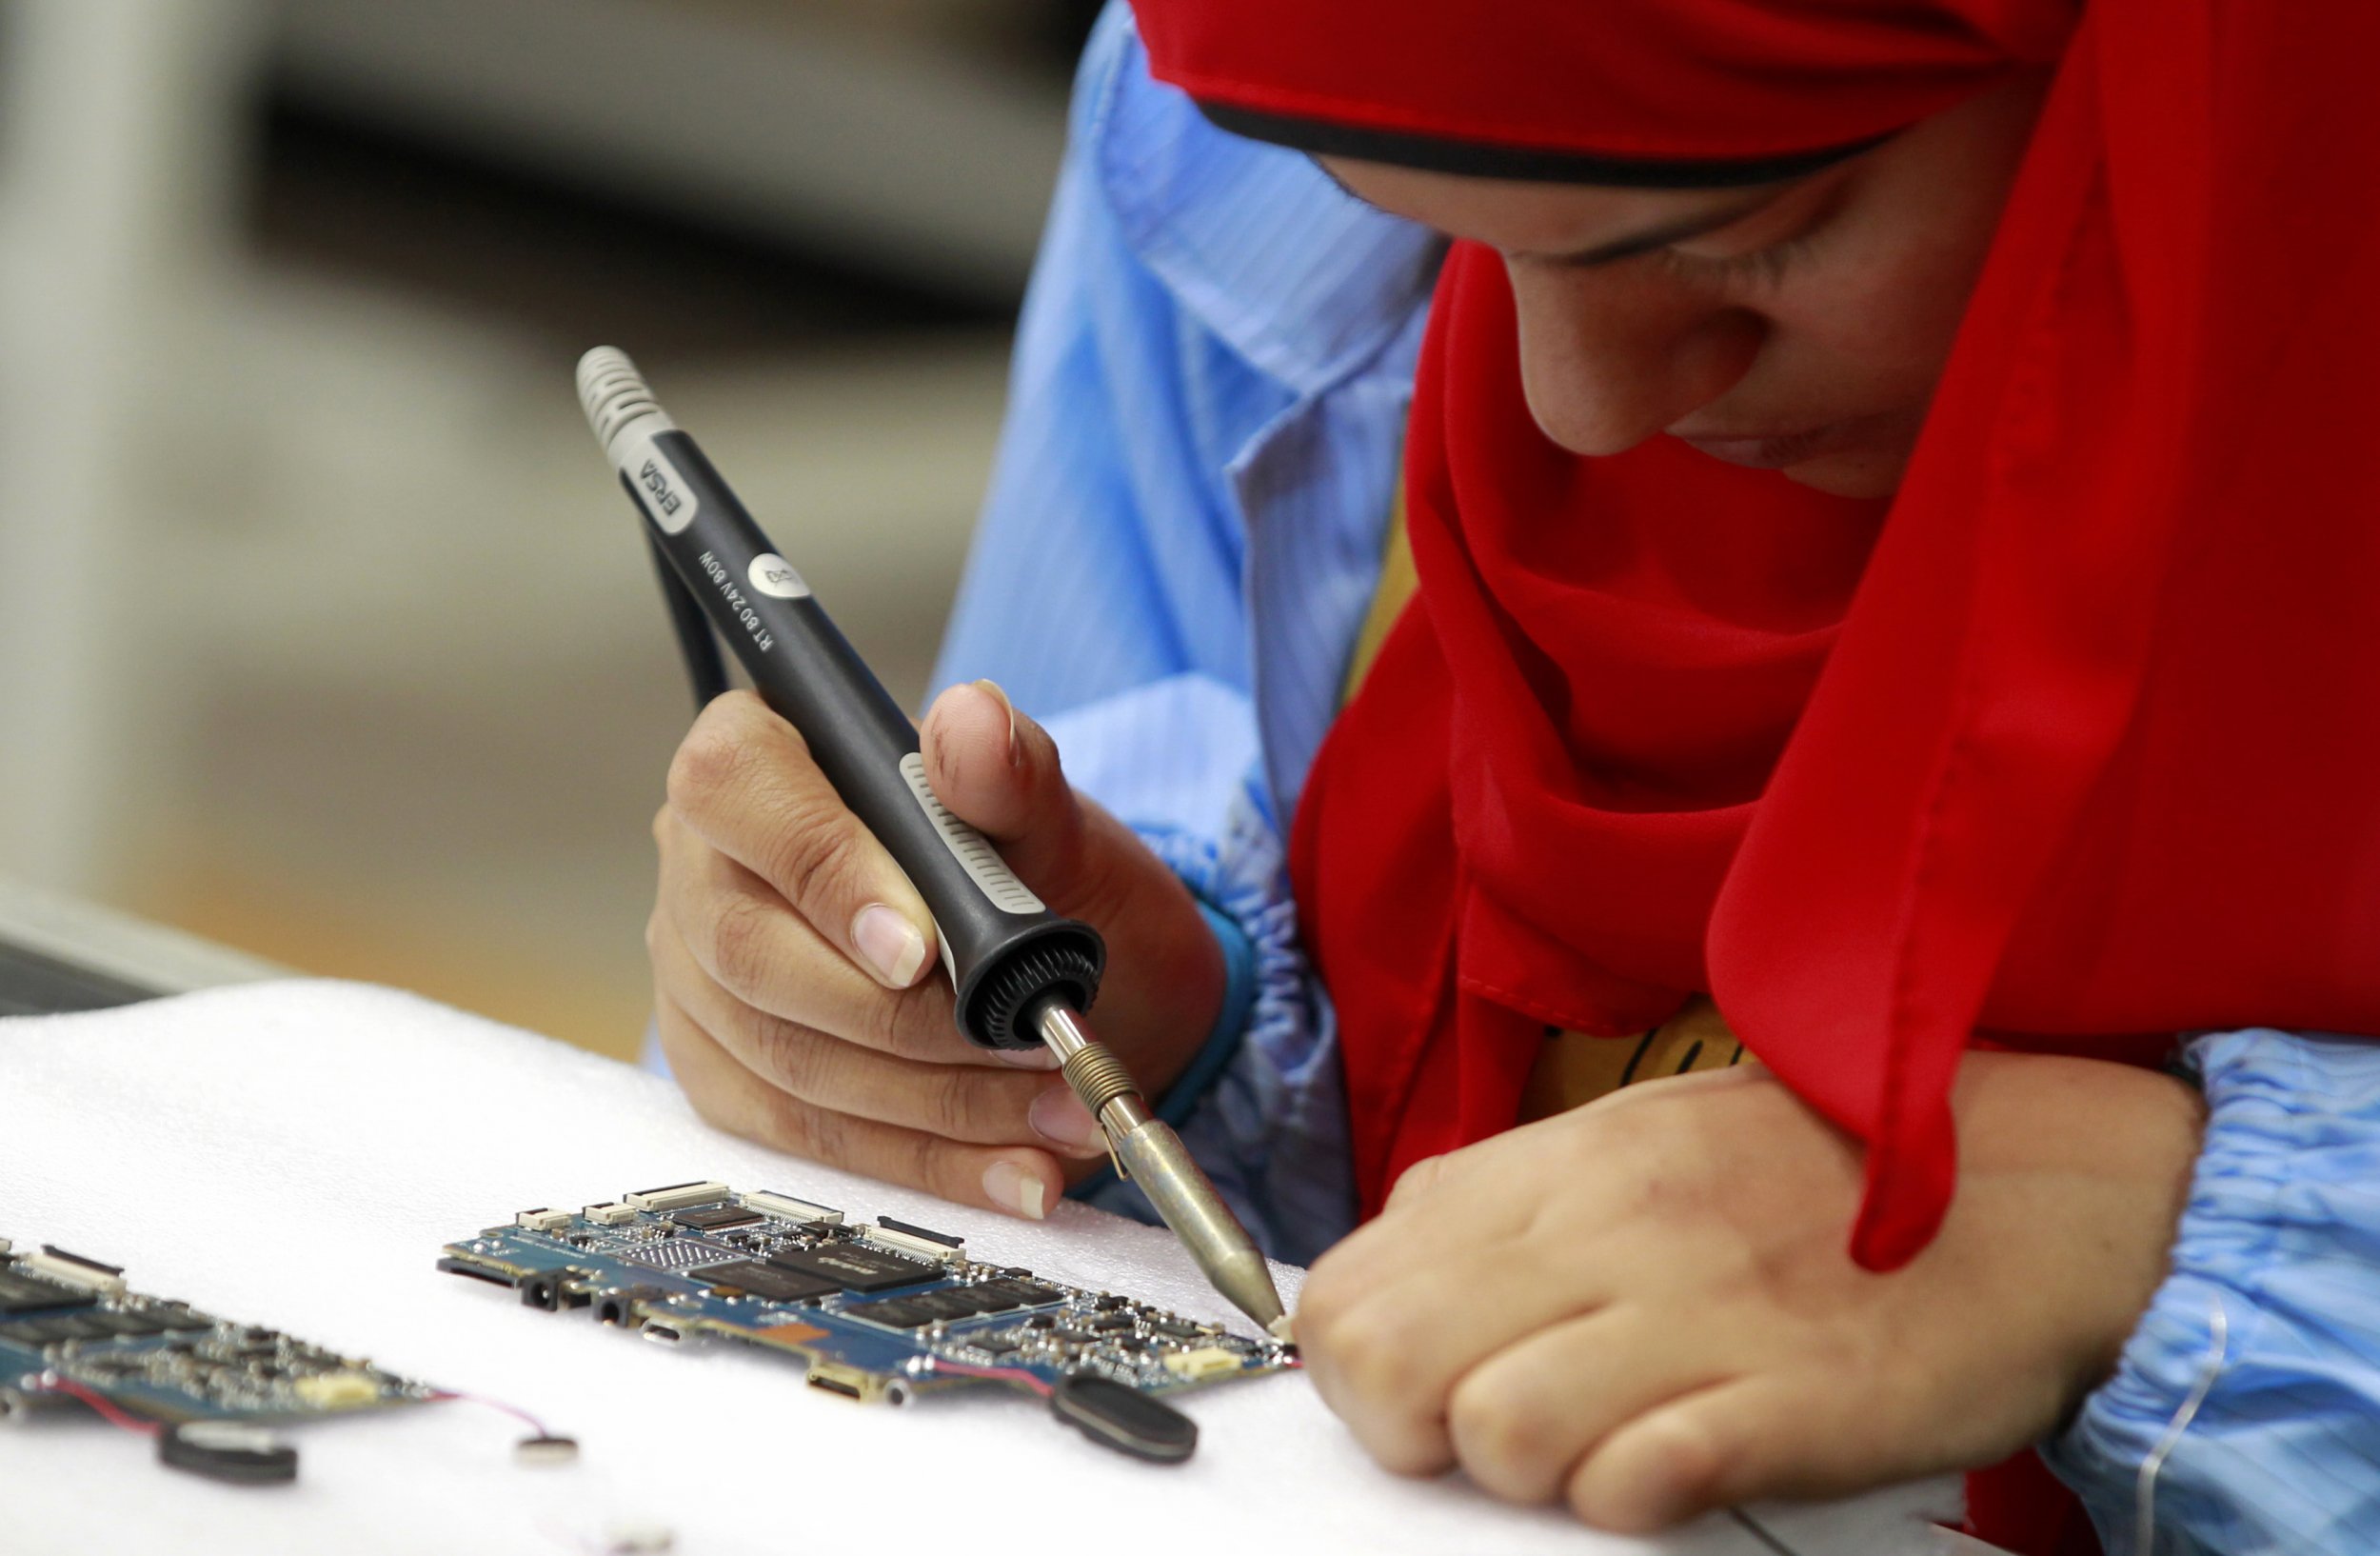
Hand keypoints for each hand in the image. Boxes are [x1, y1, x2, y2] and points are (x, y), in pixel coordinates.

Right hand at [647, 681, 1221, 1219]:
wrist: (1062, 968)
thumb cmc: (1038, 871)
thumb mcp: (1050, 812)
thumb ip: (1011, 769)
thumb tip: (972, 723)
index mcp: (760, 757)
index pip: (739, 790)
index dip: (822, 872)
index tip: (922, 949)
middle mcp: (704, 866)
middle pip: (752, 950)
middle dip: (902, 1020)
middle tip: (1024, 1043)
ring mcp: (700, 979)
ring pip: (785, 1058)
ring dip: (934, 1101)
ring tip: (1054, 1112)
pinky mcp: (727, 1075)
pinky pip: (805, 1139)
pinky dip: (922, 1163)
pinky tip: (1013, 1172)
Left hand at [1295, 1048, 2204, 1530]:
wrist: (2039, 1175)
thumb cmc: (1819, 1171)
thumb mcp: (1635, 1140)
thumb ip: (1505, 1207)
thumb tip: (1396, 1285)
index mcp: (1555, 1169)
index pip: (1348, 1287)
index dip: (1355, 1366)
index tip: (1415, 1393)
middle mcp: (1605, 1227)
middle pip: (1385, 1362)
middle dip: (1406, 1434)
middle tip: (1480, 1446)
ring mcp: (1698, 1310)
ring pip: (1494, 1431)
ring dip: (1522, 1473)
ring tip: (1595, 1453)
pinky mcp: (1793, 1398)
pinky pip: (1639, 1479)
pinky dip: (1630, 1498)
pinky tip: (1673, 1467)